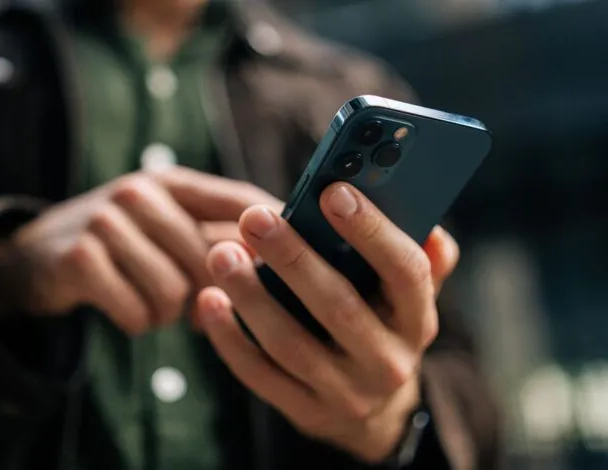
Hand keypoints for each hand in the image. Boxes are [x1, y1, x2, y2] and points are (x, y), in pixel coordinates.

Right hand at [0, 167, 277, 334]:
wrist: (33, 257)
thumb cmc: (118, 246)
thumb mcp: (163, 227)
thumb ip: (213, 237)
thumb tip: (282, 264)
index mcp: (171, 182)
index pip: (241, 200)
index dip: (274, 231)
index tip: (300, 260)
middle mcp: (140, 191)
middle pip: (211, 259)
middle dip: (207, 293)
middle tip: (191, 304)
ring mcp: (107, 221)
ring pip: (175, 291)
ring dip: (168, 313)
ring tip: (152, 303)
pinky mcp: (81, 258)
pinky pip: (138, 312)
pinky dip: (138, 322)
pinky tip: (124, 307)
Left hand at [195, 182, 458, 461]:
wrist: (372, 410)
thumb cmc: (381, 325)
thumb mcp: (407, 295)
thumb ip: (421, 257)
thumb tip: (426, 222)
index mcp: (418, 320)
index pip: (405, 272)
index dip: (371, 230)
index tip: (332, 192)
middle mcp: (388, 362)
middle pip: (338, 306)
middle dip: (293, 258)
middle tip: (254, 218)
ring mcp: (346, 394)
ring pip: (290, 343)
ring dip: (251, 295)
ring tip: (221, 253)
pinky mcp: (306, 413)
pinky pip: (260, 374)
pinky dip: (230, 337)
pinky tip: (209, 299)